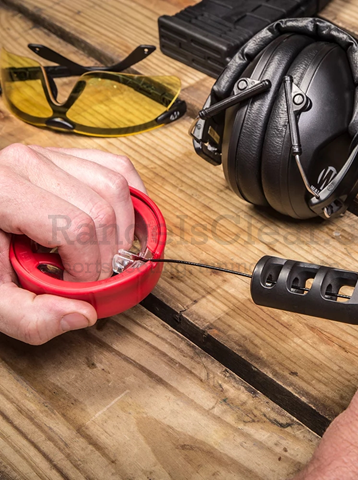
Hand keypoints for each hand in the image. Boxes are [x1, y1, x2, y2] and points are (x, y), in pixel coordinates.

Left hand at [0, 144, 145, 344]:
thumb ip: (28, 316)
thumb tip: (84, 313)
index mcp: (2, 190)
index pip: (75, 228)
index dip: (87, 267)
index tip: (76, 286)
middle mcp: (28, 162)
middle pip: (101, 210)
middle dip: (108, 255)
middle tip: (95, 277)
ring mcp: (51, 154)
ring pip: (117, 187)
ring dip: (125, 229)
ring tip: (110, 254)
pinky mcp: (69, 156)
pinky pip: (118, 167)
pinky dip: (132, 197)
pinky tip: (125, 224)